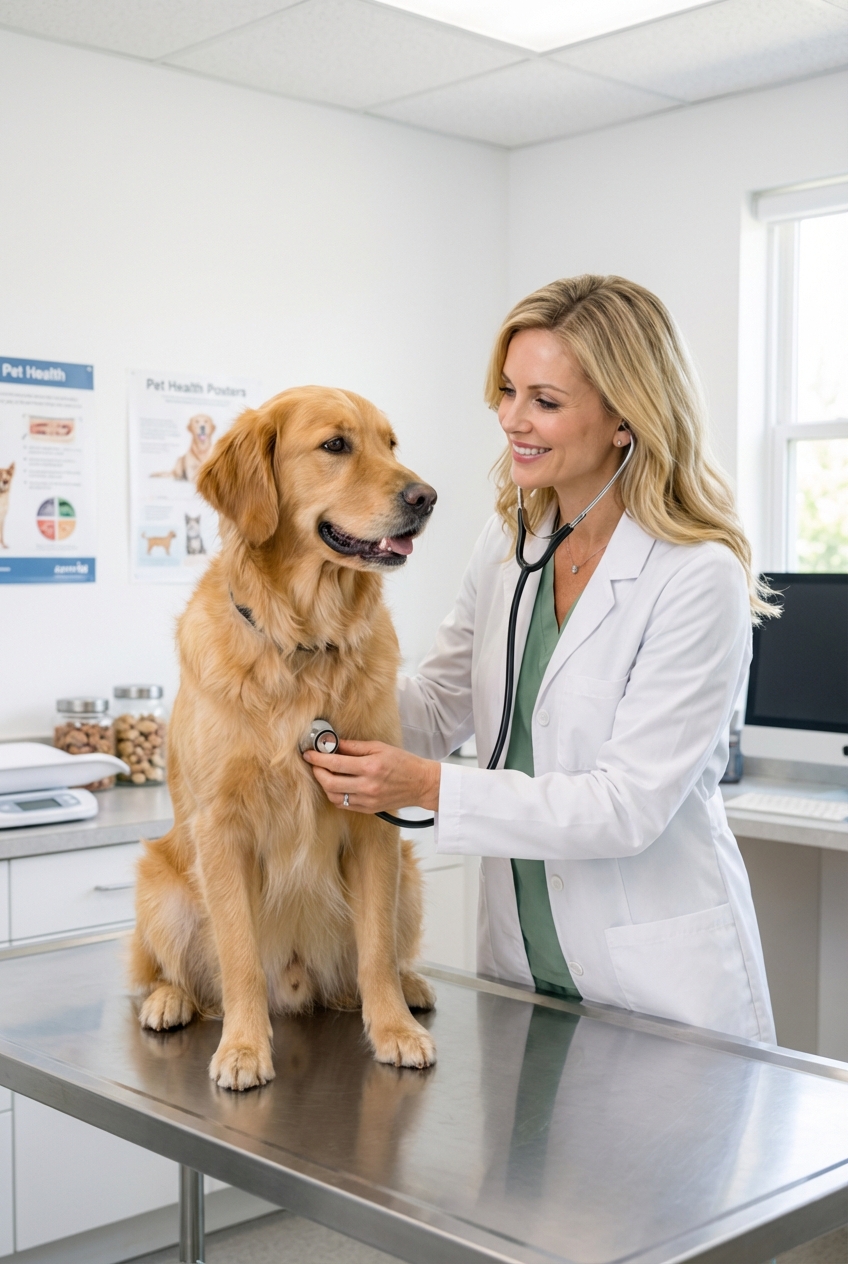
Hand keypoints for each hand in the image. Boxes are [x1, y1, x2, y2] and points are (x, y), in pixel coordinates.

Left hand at [303, 740, 440, 814]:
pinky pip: (344, 805)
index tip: (308, 754)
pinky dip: (335, 795)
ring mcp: (367, 800)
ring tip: (324, 774)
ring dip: (324, 785)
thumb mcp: (379, 747)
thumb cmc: (403, 762)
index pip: (335, 763)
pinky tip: (336, 785)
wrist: (421, 783)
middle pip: (330, 782)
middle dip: (317, 772)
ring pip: (334, 796)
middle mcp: (367, 786)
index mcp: (370, 767)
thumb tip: (333, 743)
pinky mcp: (368, 809)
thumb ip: (354, 747)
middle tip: (314, 764)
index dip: (318, 758)